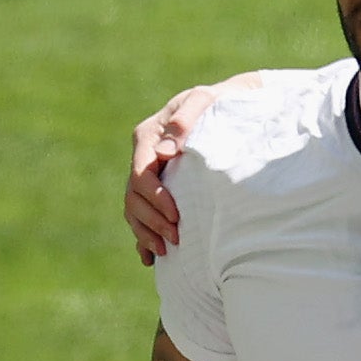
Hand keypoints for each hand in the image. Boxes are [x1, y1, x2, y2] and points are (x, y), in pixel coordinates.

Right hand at [124, 85, 225, 263]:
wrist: (227, 106)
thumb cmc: (217, 103)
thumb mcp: (203, 101)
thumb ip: (185, 120)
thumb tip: (167, 150)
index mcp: (149, 136)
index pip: (141, 173)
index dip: (155, 197)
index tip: (176, 215)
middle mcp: (144, 156)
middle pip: (134, 196)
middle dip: (152, 220)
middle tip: (178, 238)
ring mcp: (148, 174)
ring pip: (133, 209)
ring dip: (146, 232)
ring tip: (167, 251)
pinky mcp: (156, 189)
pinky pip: (141, 217)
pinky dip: (143, 238)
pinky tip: (150, 258)